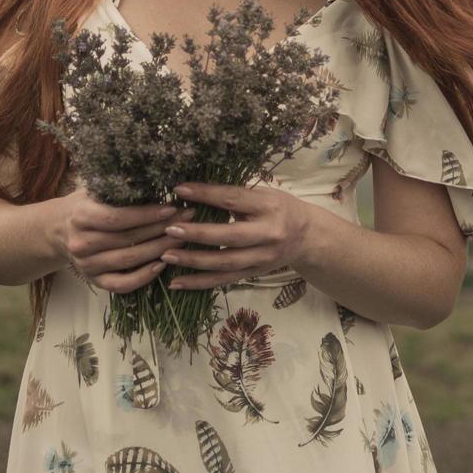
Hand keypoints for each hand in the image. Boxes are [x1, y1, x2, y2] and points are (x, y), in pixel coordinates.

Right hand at [53, 185, 197, 294]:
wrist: (57, 230)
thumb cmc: (84, 204)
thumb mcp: (95, 190)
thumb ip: (118, 188)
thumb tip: (156, 178)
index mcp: (81, 216)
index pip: (118, 218)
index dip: (147, 215)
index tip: (172, 207)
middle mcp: (81, 243)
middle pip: (128, 239)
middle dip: (161, 229)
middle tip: (187, 220)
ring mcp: (87, 265)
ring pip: (129, 261)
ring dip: (159, 250)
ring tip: (183, 238)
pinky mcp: (94, 280)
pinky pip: (122, 284)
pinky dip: (144, 277)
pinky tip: (163, 264)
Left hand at [160, 182, 319, 289]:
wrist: (306, 237)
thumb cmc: (279, 208)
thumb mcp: (263, 194)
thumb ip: (235, 195)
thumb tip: (193, 191)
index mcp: (269, 206)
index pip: (233, 200)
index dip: (206, 194)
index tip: (179, 190)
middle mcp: (268, 234)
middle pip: (229, 236)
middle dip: (198, 233)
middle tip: (170, 229)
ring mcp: (262, 258)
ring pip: (224, 263)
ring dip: (193, 260)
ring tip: (166, 255)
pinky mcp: (254, 274)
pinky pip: (223, 281)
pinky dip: (199, 283)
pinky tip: (176, 282)